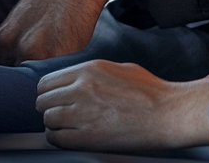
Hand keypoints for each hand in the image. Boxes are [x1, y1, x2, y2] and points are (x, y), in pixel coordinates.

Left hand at [36, 60, 208, 151]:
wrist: (165, 113)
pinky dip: (59, 139)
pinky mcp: (87, 137)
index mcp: (89, 69)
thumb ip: (94, 73)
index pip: (47, 81)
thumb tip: (78, 80)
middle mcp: (81, 89)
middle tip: (61, 113)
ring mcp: (82, 113)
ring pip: (48, 120)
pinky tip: (71, 137)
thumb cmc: (149, 91)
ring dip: (55, 124)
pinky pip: (56, 139)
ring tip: (68, 126)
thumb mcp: (120, 68)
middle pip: (43, 101)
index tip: (55, 99)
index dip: (49, 92)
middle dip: (50, 108)